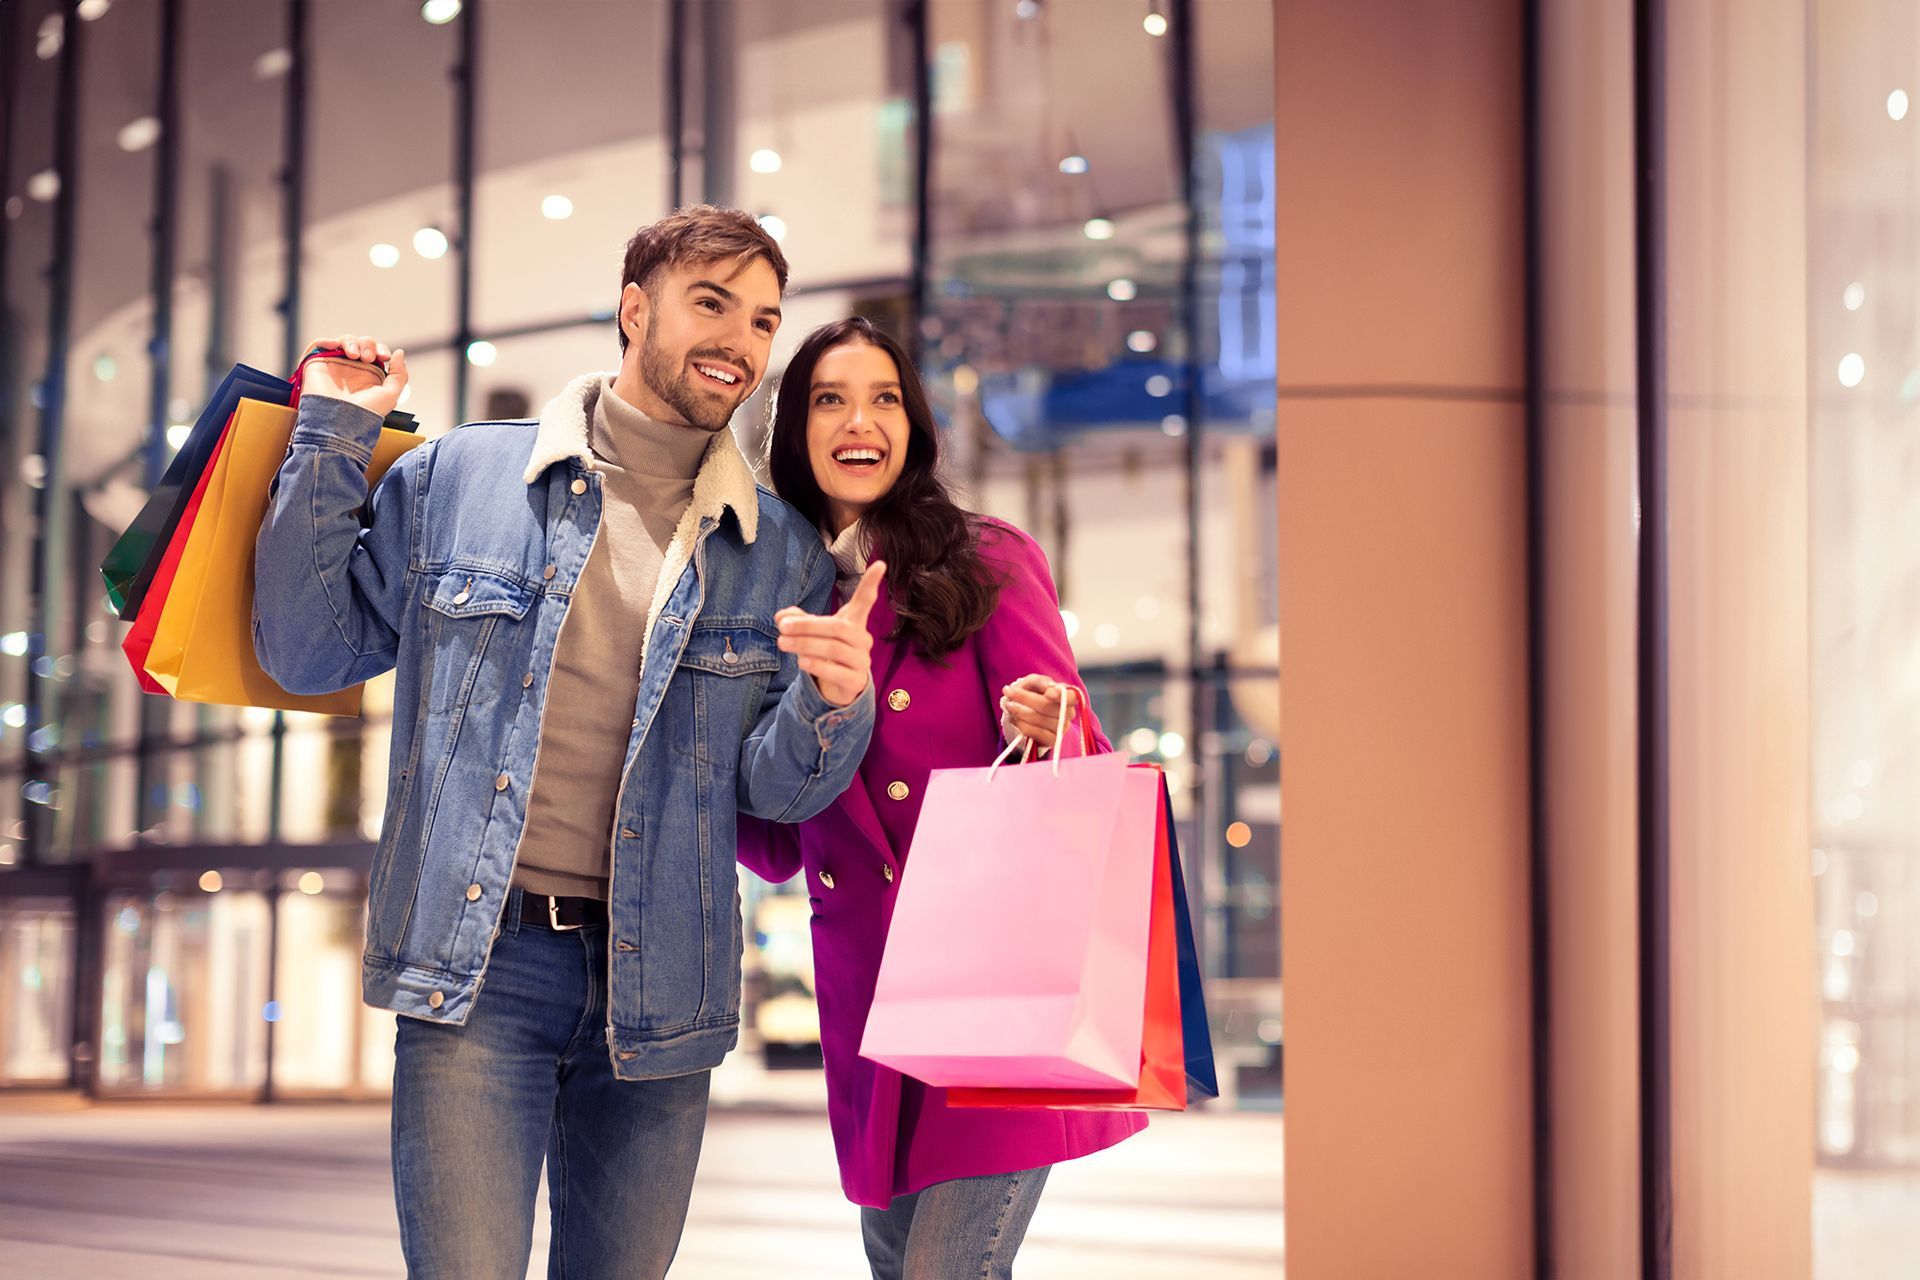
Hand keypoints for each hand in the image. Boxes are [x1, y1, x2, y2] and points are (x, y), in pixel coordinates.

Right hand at [302, 334, 408, 418]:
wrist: (338, 421)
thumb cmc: (364, 413)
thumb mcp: (390, 395)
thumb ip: (399, 374)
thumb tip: (399, 353)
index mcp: (369, 376)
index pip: (376, 353)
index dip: (381, 349)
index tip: (384, 356)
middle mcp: (352, 369)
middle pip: (362, 343)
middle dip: (368, 344)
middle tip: (368, 358)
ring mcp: (335, 365)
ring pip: (345, 341)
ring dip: (352, 342)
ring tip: (354, 355)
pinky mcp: (317, 364)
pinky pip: (319, 344)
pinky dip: (327, 340)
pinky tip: (335, 346)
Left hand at [775, 561, 885, 707]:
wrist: (840, 684)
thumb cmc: (827, 650)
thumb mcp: (812, 632)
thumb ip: (797, 620)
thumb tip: (781, 617)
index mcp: (854, 622)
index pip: (865, 601)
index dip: (871, 583)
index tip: (880, 564)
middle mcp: (862, 639)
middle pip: (837, 628)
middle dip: (807, 626)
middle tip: (782, 627)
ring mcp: (862, 660)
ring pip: (834, 649)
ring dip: (805, 645)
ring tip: (782, 643)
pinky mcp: (856, 681)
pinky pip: (837, 672)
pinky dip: (817, 665)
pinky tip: (801, 661)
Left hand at [1000, 674, 1077, 750]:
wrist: (1028, 710)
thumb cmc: (1034, 692)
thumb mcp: (1035, 682)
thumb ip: (1040, 681)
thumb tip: (1049, 687)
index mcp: (1069, 696)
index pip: (1071, 697)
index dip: (1060, 695)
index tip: (1048, 693)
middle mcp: (1069, 713)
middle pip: (1047, 706)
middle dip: (1025, 698)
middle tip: (1008, 693)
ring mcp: (1062, 728)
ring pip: (1039, 720)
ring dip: (1019, 712)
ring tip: (1008, 705)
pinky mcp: (1052, 740)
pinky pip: (1036, 733)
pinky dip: (1022, 725)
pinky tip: (1013, 719)